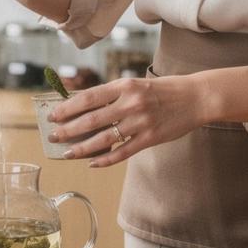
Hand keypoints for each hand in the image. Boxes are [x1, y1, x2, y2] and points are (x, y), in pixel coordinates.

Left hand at [46, 72, 204, 167]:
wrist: (194, 97)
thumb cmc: (162, 90)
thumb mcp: (135, 84)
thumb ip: (113, 95)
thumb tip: (83, 106)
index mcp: (125, 86)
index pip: (89, 97)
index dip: (68, 107)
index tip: (53, 114)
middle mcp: (130, 103)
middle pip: (92, 119)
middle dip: (69, 129)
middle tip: (53, 136)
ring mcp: (141, 122)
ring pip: (104, 139)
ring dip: (82, 148)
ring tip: (67, 152)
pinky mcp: (150, 138)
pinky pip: (123, 152)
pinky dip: (105, 159)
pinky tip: (92, 163)